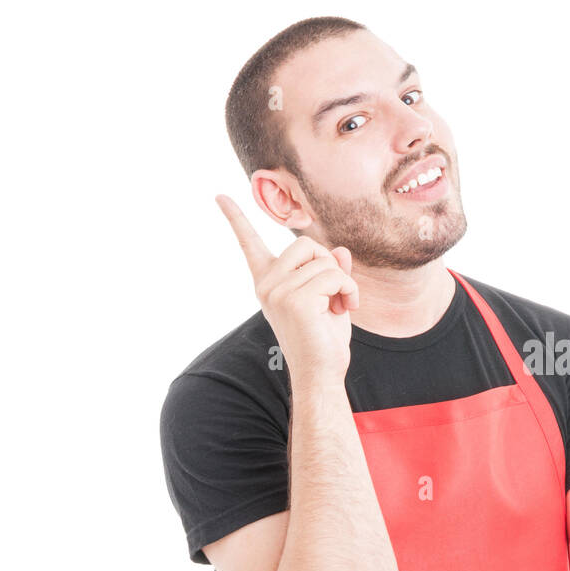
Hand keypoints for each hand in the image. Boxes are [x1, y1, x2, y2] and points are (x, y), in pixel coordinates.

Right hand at [215, 194, 358, 383]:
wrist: (321, 374)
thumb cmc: (324, 339)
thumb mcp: (329, 298)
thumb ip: (331, 272)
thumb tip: (340, 250)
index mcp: (267, 281)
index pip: (249, 243)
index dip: (235, 218)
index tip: (220, 196)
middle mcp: (267, 284)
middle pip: (307, 244)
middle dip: (330, 265)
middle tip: (334, 293)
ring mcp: (277, 291)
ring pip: (326, 260)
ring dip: (344, 283)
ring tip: (340, 307)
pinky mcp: (295, 300)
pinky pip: (335, 275)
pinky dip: (349, 290)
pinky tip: (346, 310)